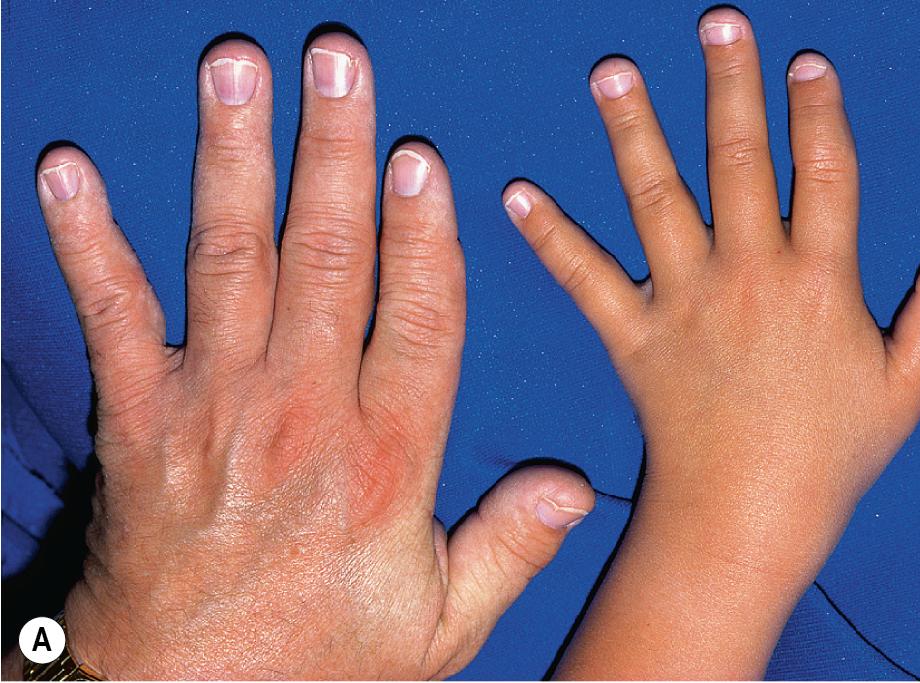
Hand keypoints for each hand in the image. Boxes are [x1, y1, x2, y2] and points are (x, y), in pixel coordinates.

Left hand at [37, 33, 592, 678]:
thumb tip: (577, 487)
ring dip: (233, 154)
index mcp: (385, 459)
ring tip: (238, 68)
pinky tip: (70, 171)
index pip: (418, 319)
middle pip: (326, 257)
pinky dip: (90, 240)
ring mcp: (214, 406)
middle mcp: (301, 413)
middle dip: (334, 149)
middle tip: (339, 58)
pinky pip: (114, 314)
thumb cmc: (315, 658)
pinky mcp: (139, 416)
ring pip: (230, 257)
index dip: (423, 234)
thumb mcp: (438, 628)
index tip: (419, 156)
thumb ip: (508, 550)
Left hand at [503, 7, 919, 677]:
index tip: (805, 62)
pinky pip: (586, 276)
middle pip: (741, 161)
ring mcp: (685, 302)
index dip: (818, 112)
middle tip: (716, 23)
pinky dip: (550, 235)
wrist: (747, 516)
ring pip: (658, 198)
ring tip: (612, 72)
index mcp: (821, 282)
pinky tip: (516, 193)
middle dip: (730, 86)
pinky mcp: (633, 335)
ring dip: (635, 130)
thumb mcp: (906, 389)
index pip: (825, 174)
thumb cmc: (831, 457)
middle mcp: (750, 276)